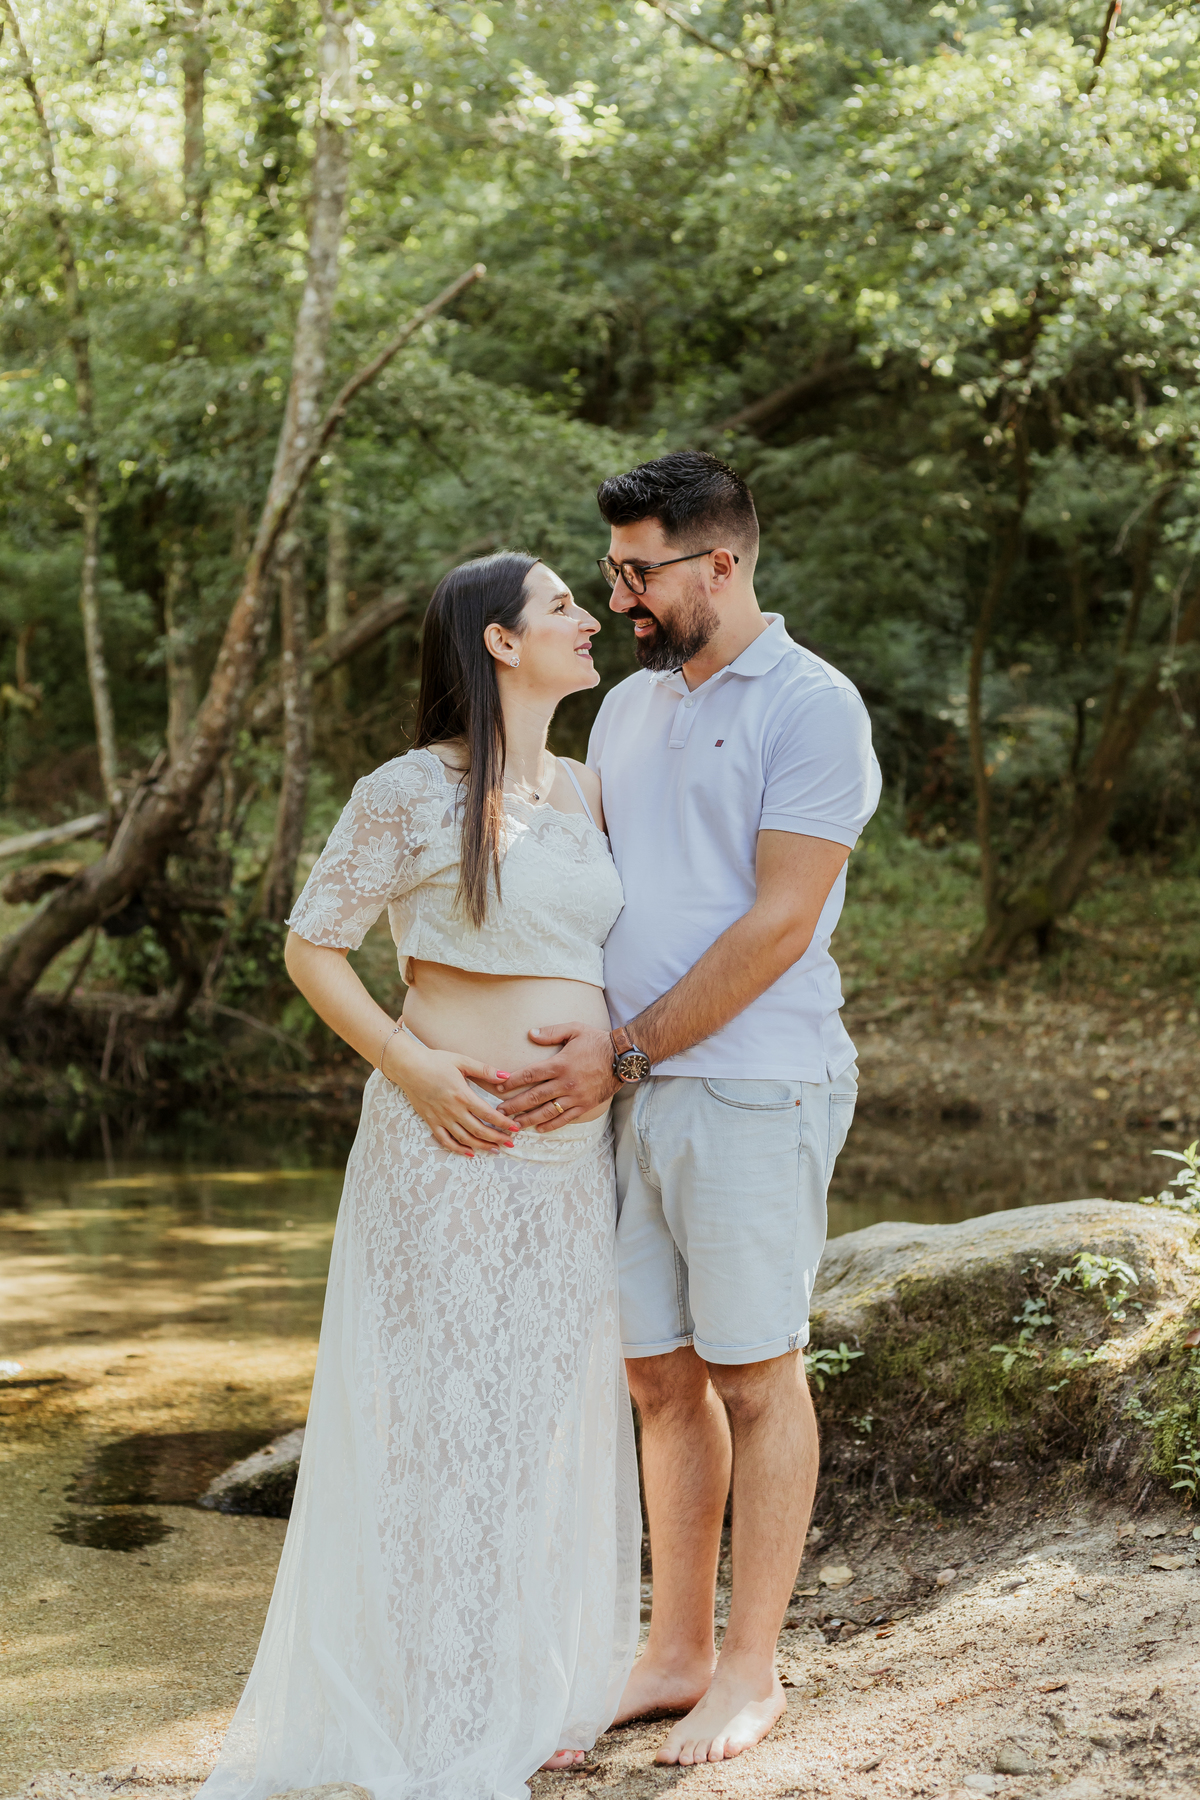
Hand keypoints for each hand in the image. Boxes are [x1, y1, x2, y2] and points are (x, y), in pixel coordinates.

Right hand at [384, 1039, 519, 1157]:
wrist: (408, 1067)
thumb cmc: (435, 1061)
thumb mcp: (462, 1061)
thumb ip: (484, 1070)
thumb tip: (506, 1075)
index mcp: (462, 1095)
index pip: (488, 1114)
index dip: (503, 1123)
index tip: (515, 1128)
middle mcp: (453, 1110)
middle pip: (479, 1130)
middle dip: (497, 1138)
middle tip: (510, 1143)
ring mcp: (441, 1118)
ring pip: (464, 1139)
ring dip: (481, 1146)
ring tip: (495, 1149)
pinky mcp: (431, 1121)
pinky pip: (445, 1140)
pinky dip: (457, 1149)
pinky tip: (468, 1153)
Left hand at [495, 1023, 619, 1131]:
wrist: (623, 1057)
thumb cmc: (597, 1041)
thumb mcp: (575, 1029)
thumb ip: (551, 1032)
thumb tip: (530, 1033)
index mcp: (560, 1064)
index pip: (530, 1074)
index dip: (512, 1082)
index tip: (499, 1087)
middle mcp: (565, 1083)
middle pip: (534, 1097)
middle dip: (514, 1105)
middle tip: (499, 1112)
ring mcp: (575, 1097)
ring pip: (547, 1112)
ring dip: (528, 1119)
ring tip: (514, 1124)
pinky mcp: (585, 1106)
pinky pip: (564, 1118)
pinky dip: (550, 1125)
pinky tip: (539, 1129)